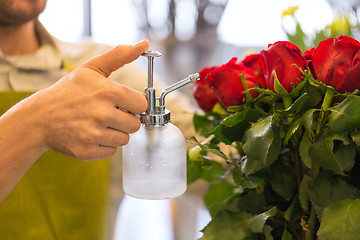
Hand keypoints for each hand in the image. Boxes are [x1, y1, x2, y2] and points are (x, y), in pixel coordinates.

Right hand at [23, 40, 148, 159]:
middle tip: (108, 114)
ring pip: (124, 139)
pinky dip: (104, 145)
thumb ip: (120, 56)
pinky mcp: (86, 150)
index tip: (123, 103)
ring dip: (115, 133)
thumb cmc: (69, 91)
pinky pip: (111, 151)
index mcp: (107, 91)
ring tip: (98, 124)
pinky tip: (90, 134)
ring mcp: (93, 134)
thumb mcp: (92, 69)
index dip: (133, 104)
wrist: (39, 117)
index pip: (142, 105)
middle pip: (135, 124)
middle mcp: (102, 113)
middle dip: (125, 120)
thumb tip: (145, 44)